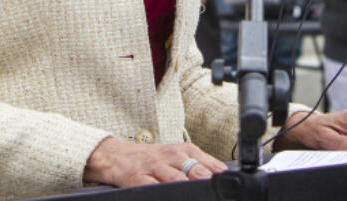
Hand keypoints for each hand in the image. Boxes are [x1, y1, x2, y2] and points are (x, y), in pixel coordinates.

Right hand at [83, 137, 226, 186]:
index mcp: (184, 150)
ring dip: (188, 189)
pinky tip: (170, 198)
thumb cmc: (151, 158)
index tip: (230, 187)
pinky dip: (162, 194)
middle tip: (217, 194)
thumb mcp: (175, 156)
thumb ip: (198, 165)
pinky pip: (152, 188)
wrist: (116, 155)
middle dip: (207, 184)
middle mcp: (171, 156)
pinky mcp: (137, 178)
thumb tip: (222, 178)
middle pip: (196, 170)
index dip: (220, 178)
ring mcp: (154, 166)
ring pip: (176, 179)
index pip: (209, 164)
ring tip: (198, 197)